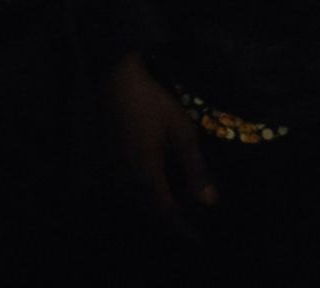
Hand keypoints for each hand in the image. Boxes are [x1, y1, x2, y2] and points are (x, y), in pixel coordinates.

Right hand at [104, 54, 216, 232]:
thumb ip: (195, 168)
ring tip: (174, 210)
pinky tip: (152, 187)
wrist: (116, 78)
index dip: (183, 229)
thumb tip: (210, 203)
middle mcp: (128, 177)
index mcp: (147, 173)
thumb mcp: (181, 131)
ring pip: (136, 200)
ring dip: (155, 209)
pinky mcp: (109, 156)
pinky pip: (127, 188)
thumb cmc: (152, 102)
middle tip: (189, 228)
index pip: (166, 213)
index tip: (199, 241)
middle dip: (169, 222)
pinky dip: (142, 196)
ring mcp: (115, 167)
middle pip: (149, 211)